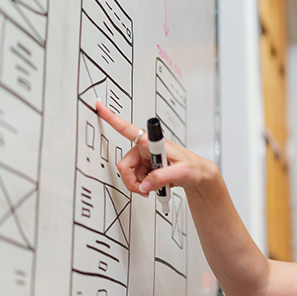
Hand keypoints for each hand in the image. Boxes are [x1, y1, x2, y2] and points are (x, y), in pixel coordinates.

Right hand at [95, 100, 216, 196]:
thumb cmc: (192, 168)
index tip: (99, 105)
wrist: (197, 174)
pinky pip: (136, 180)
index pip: (128, 129)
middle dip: (132, 181)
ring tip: (157, 186)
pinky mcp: (146, 167)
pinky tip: (155, 185)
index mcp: (152, 142)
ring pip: (129, 175)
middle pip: (125, 165)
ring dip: (140, 185)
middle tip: (146, 189)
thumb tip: (144, 186)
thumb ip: (161, 178)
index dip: (112, 118)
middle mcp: (145, 148)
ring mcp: (145, 158)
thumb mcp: (181, 173)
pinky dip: (143, 186)